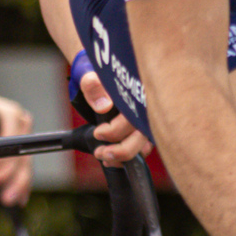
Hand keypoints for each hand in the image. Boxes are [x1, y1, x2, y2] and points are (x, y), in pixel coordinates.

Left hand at [0, 90, 32, 207]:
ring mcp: (25, 137)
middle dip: (7, 176)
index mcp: (10, 113)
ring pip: (25, 165)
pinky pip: (25, 169)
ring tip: (7, 198)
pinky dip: (22, 184)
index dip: (0, 160)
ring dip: (16, 185)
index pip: (10, 140)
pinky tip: (20, 198)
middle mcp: (22, 124)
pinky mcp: (23, 149)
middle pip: (20, 155)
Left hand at [67, 50, 146, 168]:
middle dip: (124, 150)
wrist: (95, 78)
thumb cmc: (96, 76)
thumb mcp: (89, 75)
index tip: (99, 133)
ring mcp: (144, 120)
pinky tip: (111, 159)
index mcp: (138, 92)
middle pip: (145, 135)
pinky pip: (139, 148)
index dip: (118, 129)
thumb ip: (93, 86)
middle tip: (102, 153)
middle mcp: (146, 108)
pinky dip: (126, 157)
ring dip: (124, 156)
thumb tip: (103, 106)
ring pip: (144, 144)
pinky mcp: (139, 130)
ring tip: (104, 156)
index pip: (136, 116)